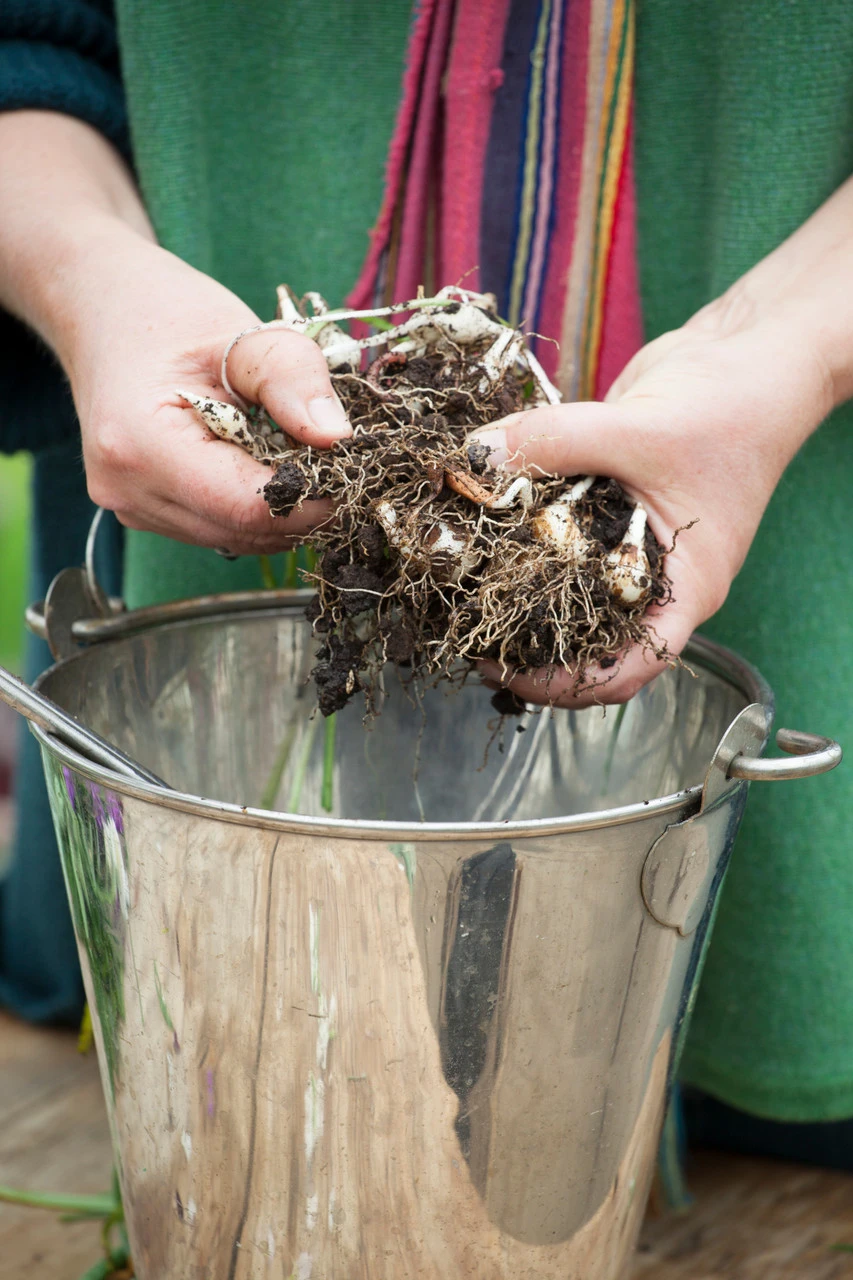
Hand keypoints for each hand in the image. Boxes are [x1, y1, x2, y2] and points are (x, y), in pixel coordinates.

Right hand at [64, 223, 348, 552]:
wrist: (104, 313)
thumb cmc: (166, 314)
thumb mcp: (239, 331)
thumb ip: (292, 378)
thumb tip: (339, 438)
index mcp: (140, 445)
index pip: (248, 504)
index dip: (311, 495)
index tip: (353, 466)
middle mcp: (129, 490)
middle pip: (244, 529)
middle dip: (302, 503)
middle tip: (338, 458)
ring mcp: (133, 509)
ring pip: (236, 537)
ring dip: (282, 508)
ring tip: (299, 453)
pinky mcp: (148, 514)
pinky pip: (221, 529)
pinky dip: (257, 507)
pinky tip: (266, 463)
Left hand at [471, 293, 832, 706]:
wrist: (745, 360)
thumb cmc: (729, 409)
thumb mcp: (637, 428)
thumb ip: (552, 441)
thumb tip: (475, 459)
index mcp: (684, 590)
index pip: (626, 670)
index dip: (563, 684)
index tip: (503, 667)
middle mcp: (656, 579)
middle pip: (590, 645)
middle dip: (529, 649)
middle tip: (469, 634)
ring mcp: (631, 548)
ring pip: (570, 594)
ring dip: (521, 599)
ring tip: (466, 596)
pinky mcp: (607, 511)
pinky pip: (562, 543)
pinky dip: (525, 544)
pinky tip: (485, 537)